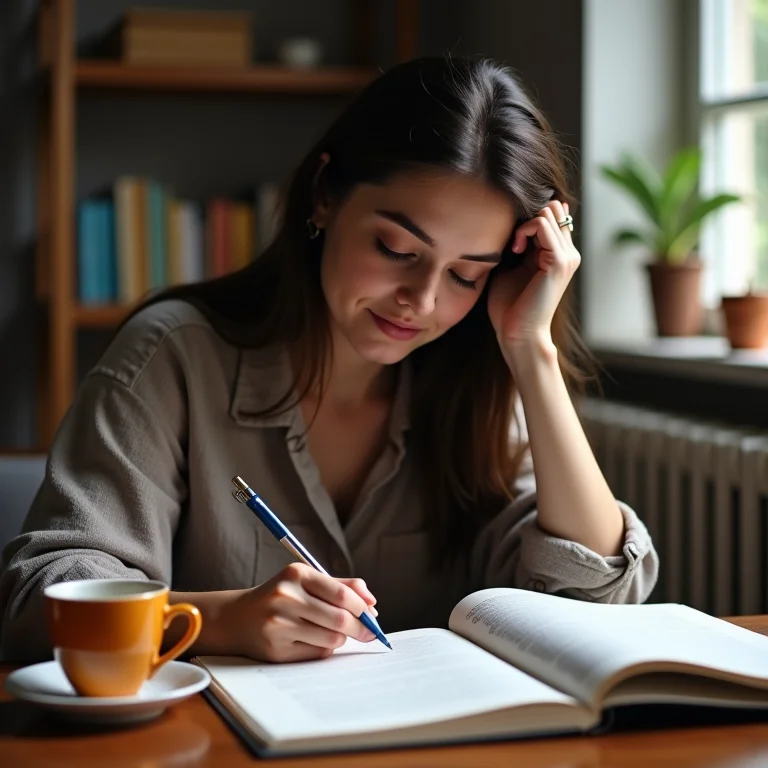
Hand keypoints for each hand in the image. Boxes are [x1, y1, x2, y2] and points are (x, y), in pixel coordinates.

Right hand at [229, 563, 378, 661]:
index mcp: (296, 574)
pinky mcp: (276, 650)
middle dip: (360, 628)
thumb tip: (372, 602)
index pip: (341, 594)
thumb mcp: (306, 581)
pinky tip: (312, 640)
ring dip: (340, 638)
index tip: (371, 615)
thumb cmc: (281, 596)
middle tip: (368, 632)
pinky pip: (316, 653)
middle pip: (339, 619)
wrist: (238, 617)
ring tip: (333, 632)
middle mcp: (285, 597)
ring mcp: (278, 624)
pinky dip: (323, 648)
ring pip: (331, 639)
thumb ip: (341, 586)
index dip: (362, 607)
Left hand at [487, 200, 579, 355]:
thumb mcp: (512, 266)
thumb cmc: (509, 305)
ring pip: (548, 211)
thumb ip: (519, 243)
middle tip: (512, 242)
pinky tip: (515, 250)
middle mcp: (569, 253)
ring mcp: (567, 256)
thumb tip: (513, 217)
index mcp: (560, 254)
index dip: (528, 218)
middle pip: (552, 207)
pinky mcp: (559, 261)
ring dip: (523, 224)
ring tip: (513, 247)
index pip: (552, 214)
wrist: (516, 333)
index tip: (511, 240)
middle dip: (527, 216)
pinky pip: (542, 224)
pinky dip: (523, 230)